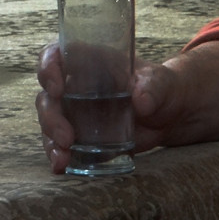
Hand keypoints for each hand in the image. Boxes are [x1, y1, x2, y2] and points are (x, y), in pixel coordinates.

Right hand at [36, 42, 186, 172]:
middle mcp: (77, 84)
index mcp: (93, 61)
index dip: (48, 67)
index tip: (57, 88)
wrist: (170, 114)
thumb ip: (154, 87)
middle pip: (48, 95)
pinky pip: (58, 142)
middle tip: (67, 138)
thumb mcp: (164, 83)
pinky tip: (62, 165)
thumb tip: (142, 102)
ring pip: (49, 120)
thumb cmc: (164, 87)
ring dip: (50, 139)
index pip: (57, 54)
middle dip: (50, 117)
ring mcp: (75, 109)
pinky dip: (57, 153)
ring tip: (63, 157)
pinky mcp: (80, 132)